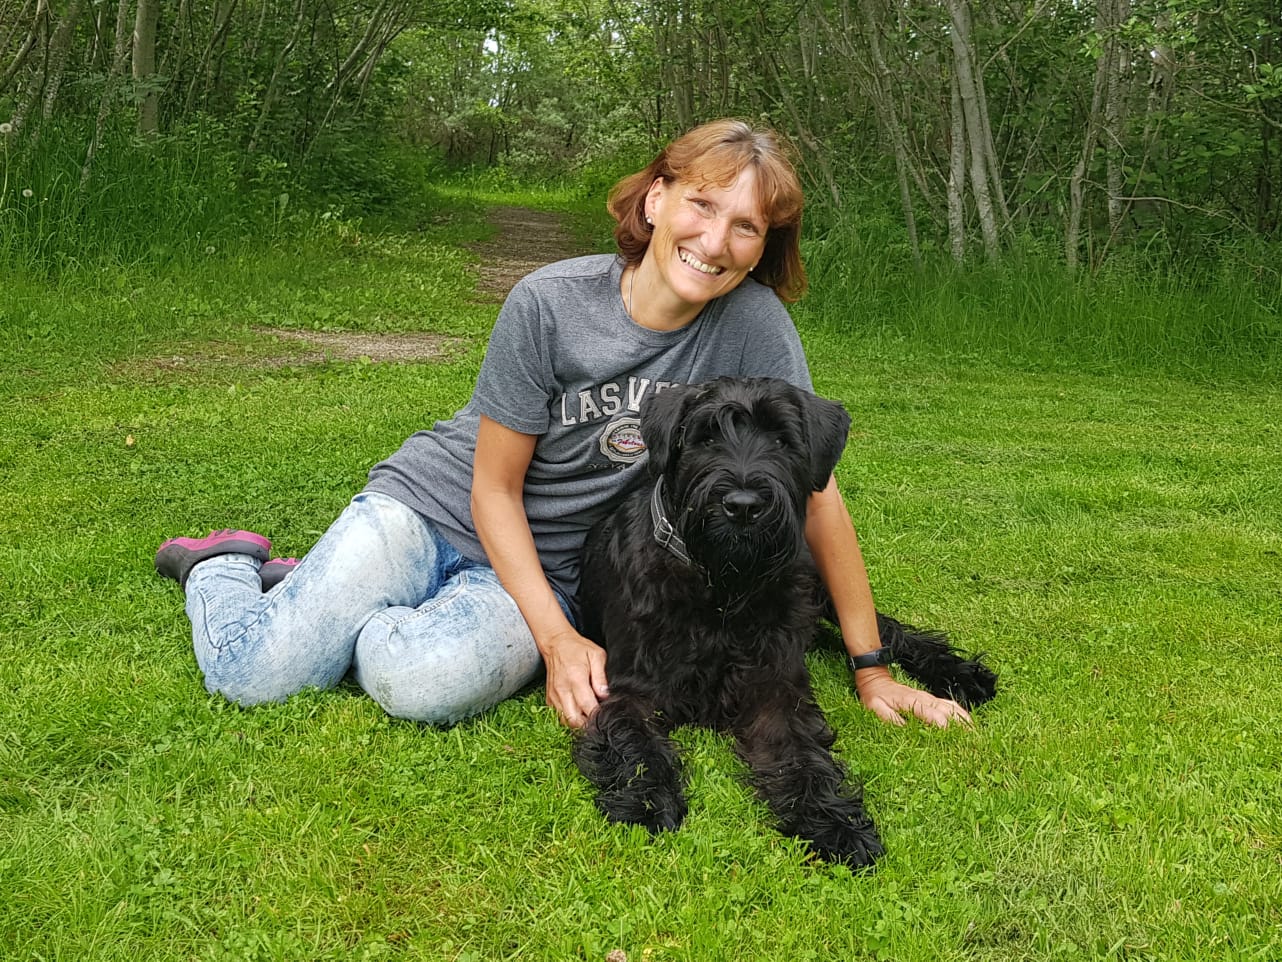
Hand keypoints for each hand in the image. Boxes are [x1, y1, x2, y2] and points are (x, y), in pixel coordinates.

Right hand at [539, 629, 608, 728]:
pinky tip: (578, 710)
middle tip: (597, 718)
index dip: (597, 715)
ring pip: (565, 721)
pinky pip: (559, 716)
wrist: (556, 644)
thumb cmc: (577, 648)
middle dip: (587, 723)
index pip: (587, 706)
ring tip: (588, 714)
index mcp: (576, 679)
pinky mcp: (549, 699)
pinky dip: (569, 717)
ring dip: (578, 722)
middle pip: (574, 720)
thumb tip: (605, 694)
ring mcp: (554, 696)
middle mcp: (562, 690)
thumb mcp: (596, 655)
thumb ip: (601, 677)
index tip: (605, 715)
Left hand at [855, 668, 971, 728]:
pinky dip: (961, 713)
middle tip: (972, 739)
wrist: (876, 679)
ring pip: (951, 707)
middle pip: (947, 710)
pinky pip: (949, 705)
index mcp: (911, 701)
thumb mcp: (875, 708)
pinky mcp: (931, 699)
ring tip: (976, 733)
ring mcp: (929, 698)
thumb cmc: (875, 696)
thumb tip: (904, 730)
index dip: (941, 724)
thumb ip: (889, 718)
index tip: (950, 735)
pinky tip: (968, 723)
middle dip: (960, 724)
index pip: (930, 713)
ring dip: (964, 719)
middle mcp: (924, 698)